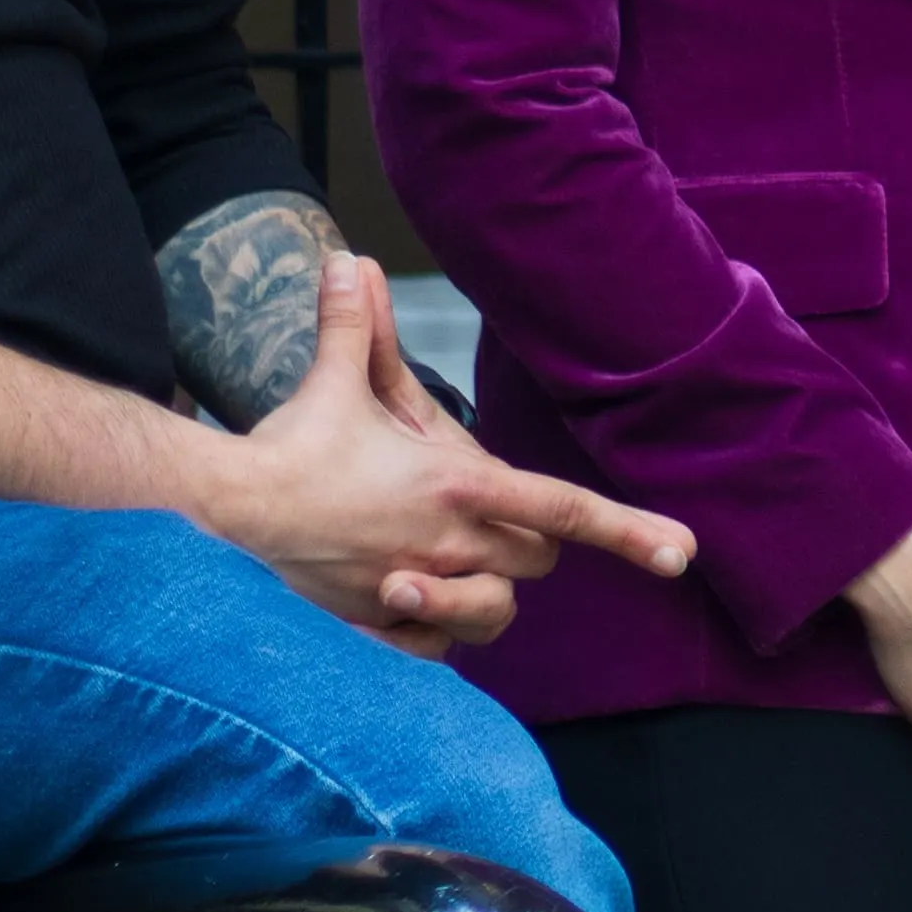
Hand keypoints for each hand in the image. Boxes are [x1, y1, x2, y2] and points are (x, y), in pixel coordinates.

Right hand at [210, 255, 696, 655]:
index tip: (682, 553)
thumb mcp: (336, 382)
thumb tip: (353, 262)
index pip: (563, 509)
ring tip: (429, 570)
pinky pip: (442, 649)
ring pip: (497, 614)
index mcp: (458, 484)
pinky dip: (435, 631)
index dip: (629, 530)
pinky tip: (402, 598)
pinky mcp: (386, 627)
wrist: (229, 509)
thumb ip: (358, 327)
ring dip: (481, 596)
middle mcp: (452, 542)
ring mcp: (421, 590)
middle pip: (538, 559)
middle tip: (477, 520)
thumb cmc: (294, 445)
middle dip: (527, 545)